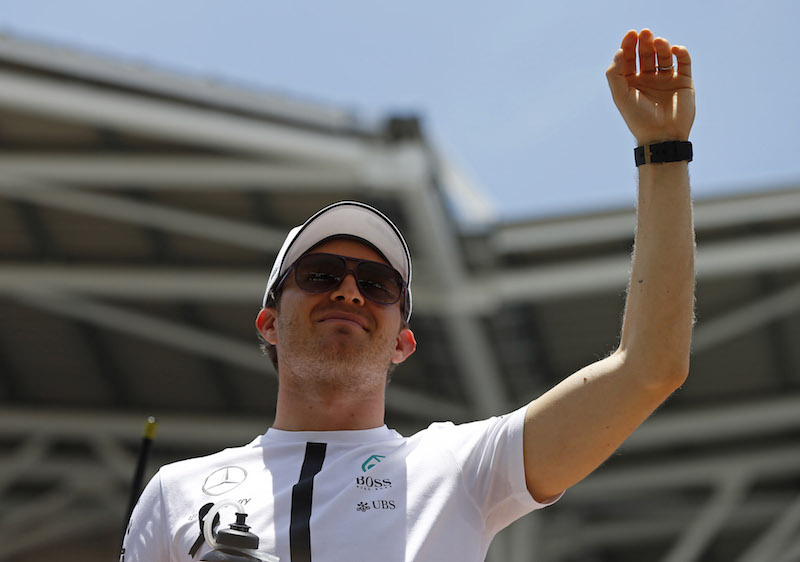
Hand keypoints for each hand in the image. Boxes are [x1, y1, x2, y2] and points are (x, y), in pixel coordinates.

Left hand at [606, 29, 694, 145]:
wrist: (662, 136)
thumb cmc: (638, 118)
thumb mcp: (620, 96)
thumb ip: (615, 74)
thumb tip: (620, 51)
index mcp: (632, 82)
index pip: (630, 58)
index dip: (630, 44)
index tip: (631, 34)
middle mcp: (649, 79)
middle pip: (646, 54)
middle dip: (645, 43)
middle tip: (646, 33)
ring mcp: (667, 79)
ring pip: (664, 56)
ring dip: (661, 46)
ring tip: (659, 42)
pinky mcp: (684, 81)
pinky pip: (683, 62)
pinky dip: (680, 53)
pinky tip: (675, 50)